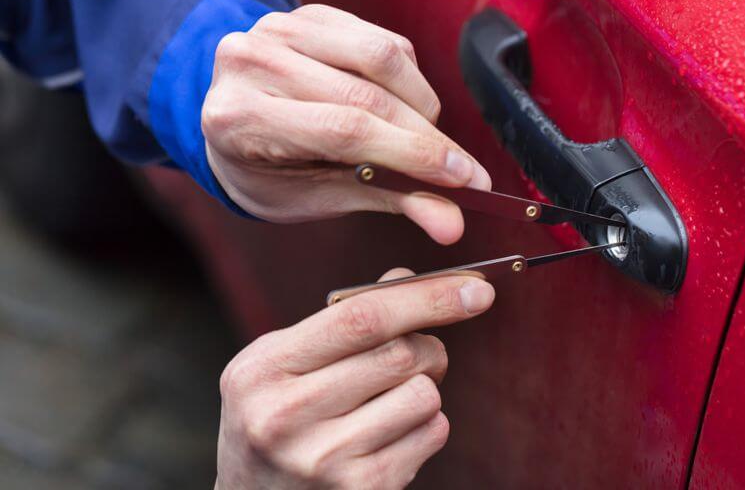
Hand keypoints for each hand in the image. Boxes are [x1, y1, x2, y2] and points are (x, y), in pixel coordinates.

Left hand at [201, 4, 490, 244]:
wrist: (233, 120)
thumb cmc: (271, 169)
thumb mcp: (319, 196)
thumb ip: (389, 199)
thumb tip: (451, 222)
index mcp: (240, 118)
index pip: (345, 131)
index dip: (413, 154)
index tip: (464, 179)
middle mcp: (251, 63)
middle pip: (367, 96)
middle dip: (427, 138)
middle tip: (462, 171)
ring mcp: (277, 29)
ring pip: (381, 56)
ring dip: (421, 102)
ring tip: (422, 135)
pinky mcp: (307, 13)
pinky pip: (380, 38)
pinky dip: (406, 76)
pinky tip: (398, 102)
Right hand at [215, 268, 494, 489]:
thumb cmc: (277, 416)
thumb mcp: (286, 361)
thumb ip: (342, 318)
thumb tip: (408, 279)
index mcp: (264, 368)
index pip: (361, 318)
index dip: (426, 297)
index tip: (476, 287)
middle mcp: (287, 415)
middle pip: (401, 355)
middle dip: (428, 346)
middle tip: (422, 353)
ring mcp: (323, 459)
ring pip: (424, 395)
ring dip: (425, 389)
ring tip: (393, 400)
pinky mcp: (362, 489)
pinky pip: (433, 433)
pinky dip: (427, 425)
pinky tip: (393, 433)